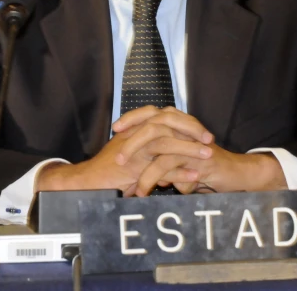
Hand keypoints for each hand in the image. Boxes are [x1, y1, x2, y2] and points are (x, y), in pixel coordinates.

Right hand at [35, 105, 212, 194]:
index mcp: (138, 127)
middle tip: (209, 138)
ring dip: (189, 148)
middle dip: (192, 129)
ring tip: (208, 155)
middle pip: (168, 121)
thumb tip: (174, 159)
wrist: (87, 181)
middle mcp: (137, 132)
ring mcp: (135, 147)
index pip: (166, 116)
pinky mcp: (133, 165)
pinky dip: (179, 171)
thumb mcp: (134, 156)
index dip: (186, 121)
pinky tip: (194, 176)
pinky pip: (159, 165)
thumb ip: (151, 152)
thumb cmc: (110, 170)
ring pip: (166, 140)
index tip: (203, 131)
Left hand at [114, 107, 286, 195]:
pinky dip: (161, 179)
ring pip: (161, 145)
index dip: (132, 118)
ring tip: (135, 188)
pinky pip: (173, 165)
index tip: (115, 128)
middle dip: (132, 141)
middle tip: (119, 158)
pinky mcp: (198, 156)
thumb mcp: (179, 162)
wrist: (235, 173)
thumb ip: (161, 162)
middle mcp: (183, 127)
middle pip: (152, 124)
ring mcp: (191, 140)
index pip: (150, 112)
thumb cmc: (205, 166)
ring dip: (145, 169)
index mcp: (177, 122)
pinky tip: (154, 191)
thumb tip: (139, 173)